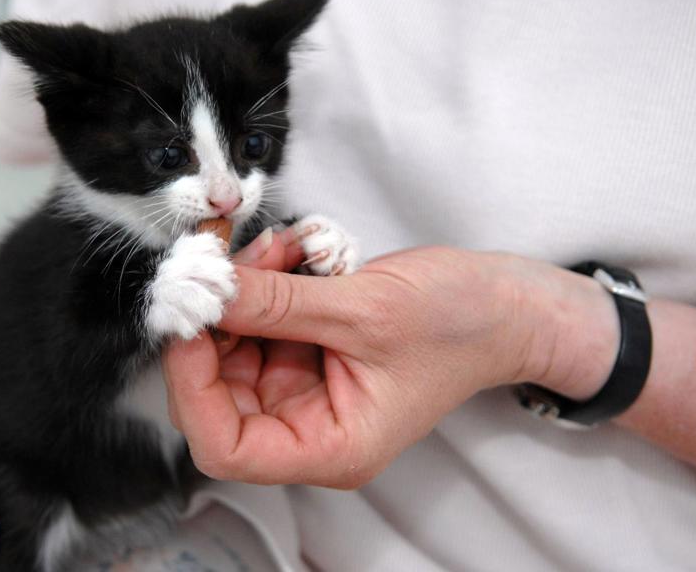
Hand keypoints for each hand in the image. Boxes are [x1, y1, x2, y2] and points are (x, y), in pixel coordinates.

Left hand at [164, 246, 617, 487]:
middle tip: (223, 266)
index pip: (223, 445)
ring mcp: (307, 387)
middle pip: (219, 390)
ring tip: (275, 248)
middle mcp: (311, 425)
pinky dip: (265, 283)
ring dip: (244, 291)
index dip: (190, 386)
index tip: (188, 322)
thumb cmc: (462, 325)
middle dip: (218, 322)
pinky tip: (289, 251)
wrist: (507, 303)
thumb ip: (275, 302)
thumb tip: (203, 290)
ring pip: (235, 346)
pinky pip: (262, 321)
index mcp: (330, 447)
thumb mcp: (363, 310)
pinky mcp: (310, 351)